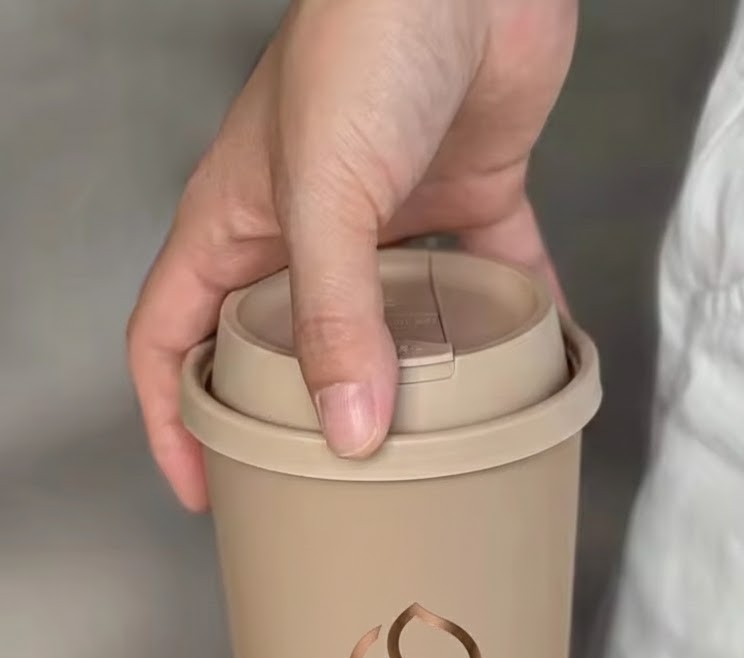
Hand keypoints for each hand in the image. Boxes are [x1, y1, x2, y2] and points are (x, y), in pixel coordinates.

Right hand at [128, 0, 576, 510]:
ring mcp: (392, 219)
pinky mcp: (468, 199)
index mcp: (240, 223)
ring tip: (438, 445)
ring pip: (391, 325)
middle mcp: (310, 229)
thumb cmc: (369, 38)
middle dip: (297, 417)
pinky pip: (488, 279)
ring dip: (412, 381)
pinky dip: (510, 320)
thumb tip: (351, 430)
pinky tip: (530, 362)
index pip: (172, 338)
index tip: (206, 486)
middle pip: (284, 346)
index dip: (175, 419)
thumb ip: (335, 315)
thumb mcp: (326, 192)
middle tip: (328, 485)